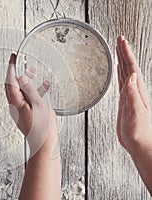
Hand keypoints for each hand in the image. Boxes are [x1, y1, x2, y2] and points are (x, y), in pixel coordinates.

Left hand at [5, 53, 57, 155]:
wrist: (45, 145)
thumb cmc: (43, 128)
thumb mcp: (38, 105)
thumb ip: (30, 90)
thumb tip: (21, 78)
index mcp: (16, 103)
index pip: (10, 81)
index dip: (11, 68)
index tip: (13, 57)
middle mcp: (16, 106)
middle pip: (13, 85)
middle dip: (17, 72)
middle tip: (21, 61)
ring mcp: (21, 110)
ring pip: (22, 91)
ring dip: (27, 80)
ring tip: (34, 70)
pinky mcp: (28, 114)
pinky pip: (29, 98)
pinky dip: (35, 91)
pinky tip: (44, 87)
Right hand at [116, 36, 151, 154]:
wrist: (140, 143)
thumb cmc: (139, 131)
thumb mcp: (136, 113)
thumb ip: (133, 94)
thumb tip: (132, 76)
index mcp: (137, 91)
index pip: (132, 67)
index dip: (126, 54)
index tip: (122, 41)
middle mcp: (135, 91)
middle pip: (129, 67)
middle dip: (124, 52)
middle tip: (119, 40)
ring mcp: (130, 95)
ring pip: (126, 73)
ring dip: (122, 61)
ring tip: (119, 51)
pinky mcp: (126, 101)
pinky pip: (122, 83)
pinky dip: (120, 74)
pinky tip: (120, 72)